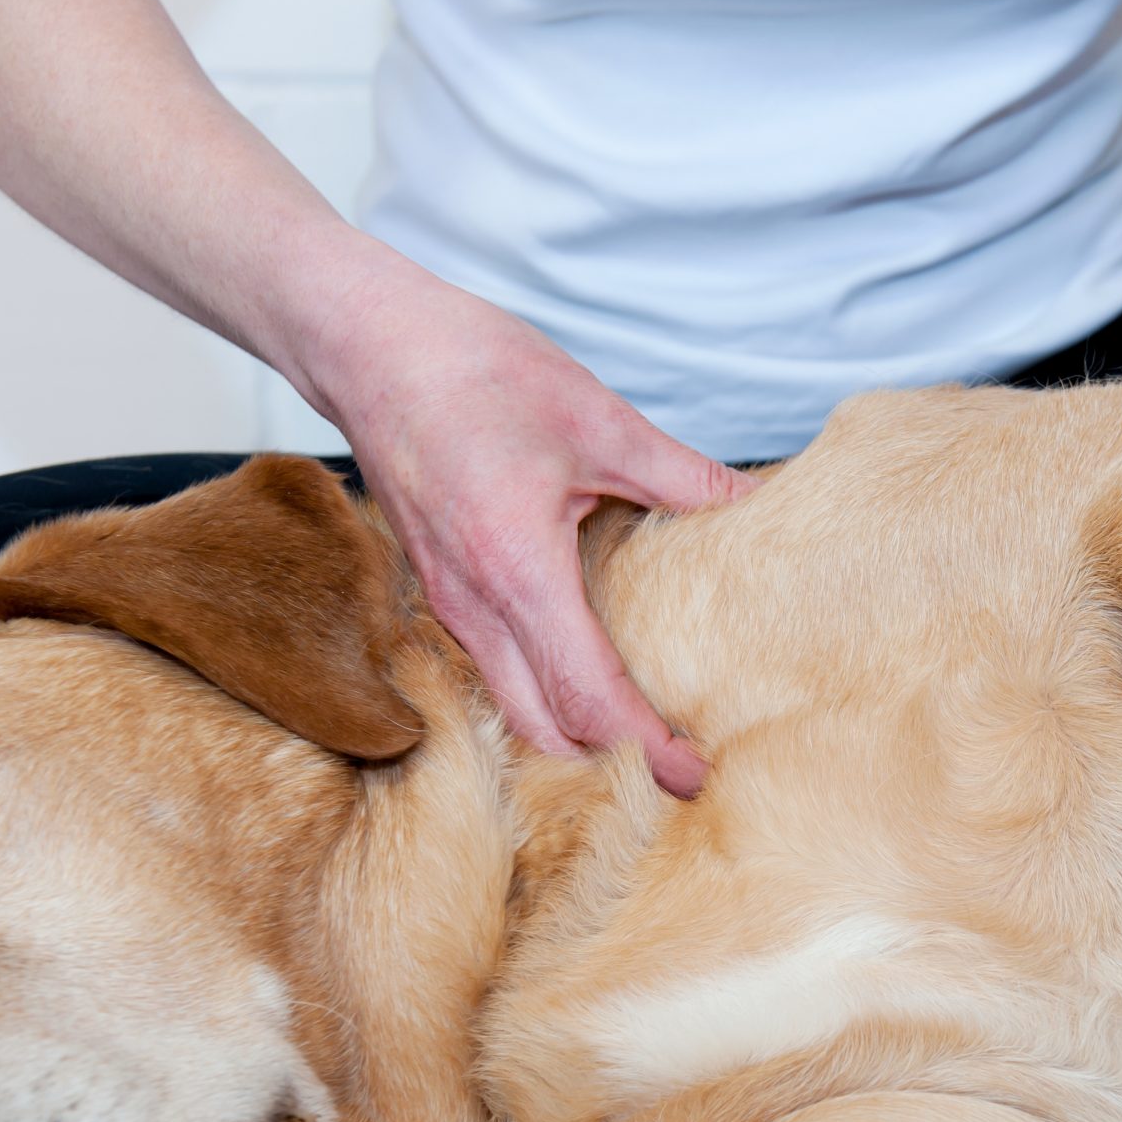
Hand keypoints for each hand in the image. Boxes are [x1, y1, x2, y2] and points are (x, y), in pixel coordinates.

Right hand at [297, 253, 755, 795]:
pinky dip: (545, 700)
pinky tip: (591, 680)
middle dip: (615, 765)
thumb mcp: (596, 417)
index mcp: (519, 571)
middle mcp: (476, 607)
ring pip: (515, 711)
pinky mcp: (443, 593)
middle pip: (548, 732)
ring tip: (646, 739)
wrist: (366, 344)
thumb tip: (755, 503)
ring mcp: (451, 607)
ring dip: (578, 738)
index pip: (589, 700)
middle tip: (683, 772)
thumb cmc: (471, 370)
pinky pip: (497, 674)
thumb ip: (681, 474)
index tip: (695, 778)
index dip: (646, 751)